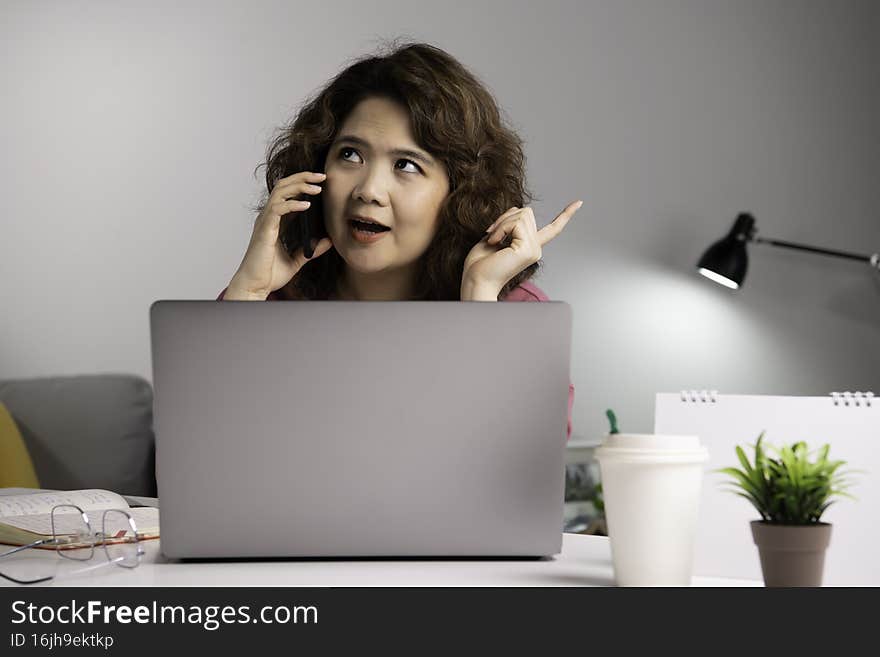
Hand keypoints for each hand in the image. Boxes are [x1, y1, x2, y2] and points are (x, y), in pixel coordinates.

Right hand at [226, 171, 333, 299]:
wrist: (255, 287)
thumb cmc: (269, 274)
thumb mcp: (297, 260)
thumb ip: (311, 250)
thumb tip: (328, 241)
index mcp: (275, 221)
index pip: (288, 193)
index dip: (303, 184)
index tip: (321, 182)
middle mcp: (269, 217)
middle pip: (283, 186)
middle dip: (303, 177)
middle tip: (321, 176)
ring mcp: (265, 222)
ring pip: (280, 192)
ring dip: (299, 186)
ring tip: (317, 187)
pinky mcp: (265, 230)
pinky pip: (278, 209)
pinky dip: (292, 204)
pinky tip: (307, 205)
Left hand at [461, 201, 581, 297]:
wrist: (476, 281)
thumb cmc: (480, 264)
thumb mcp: (495, 236)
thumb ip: (508, 223)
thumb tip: (518, 209)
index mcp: (529, 247)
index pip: (552, 229)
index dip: (565, 215)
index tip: (578, 203)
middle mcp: (536, 248)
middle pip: (526, 212)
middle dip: (505, 217)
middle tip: (491, 234)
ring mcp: (534, 249)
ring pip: (522, 214)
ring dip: (501, 223)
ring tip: (492, 240)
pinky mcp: (527, 249)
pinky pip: (515, 223)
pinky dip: (501, 228)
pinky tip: (494, 242)